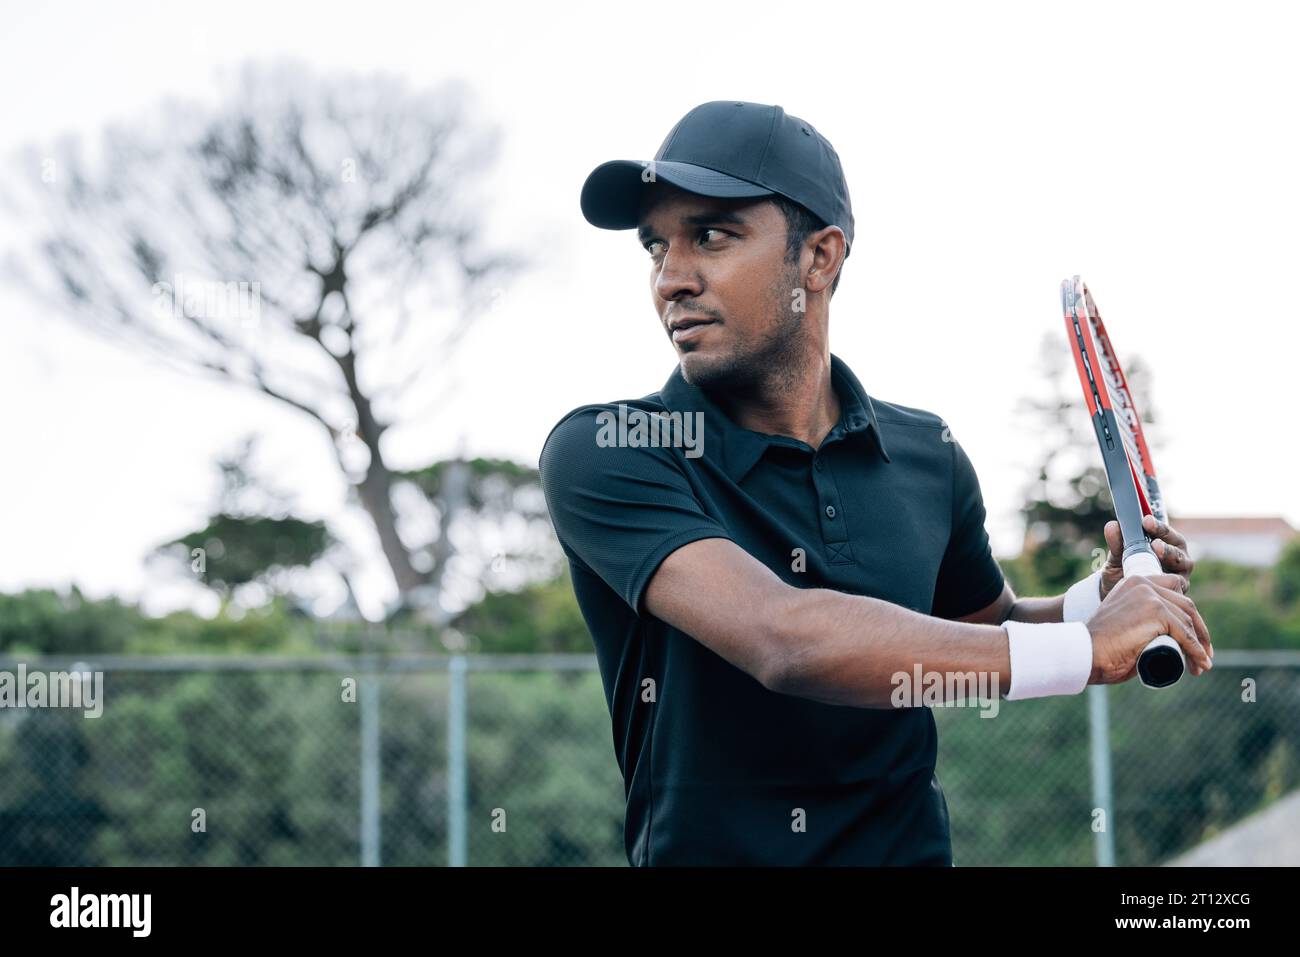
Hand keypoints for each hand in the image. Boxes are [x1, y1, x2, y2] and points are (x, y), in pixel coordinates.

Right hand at [1086, 572, 1213, 683]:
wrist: (1085, 653)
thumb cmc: (1101, 648)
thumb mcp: (1124, 624)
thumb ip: (1141, 621)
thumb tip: (1167, 637)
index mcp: (1134, 583)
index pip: (1174, 591)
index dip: (1188, 615)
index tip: (1195, 637)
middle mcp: (1142, 584)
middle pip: (1185, 605)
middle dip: (1199, 632)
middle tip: (1203, 656)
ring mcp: (1150, 596)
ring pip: (1187, 620)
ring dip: (1199, 645)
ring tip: (1200, 666)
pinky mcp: (1156, 611)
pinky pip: (1185, 633)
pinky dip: (1196, 650)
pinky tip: (1200, 662)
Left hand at [1099, 515, 1194, 599]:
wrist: (1121, 599)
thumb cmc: (1123, 573)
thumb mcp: (1116, 559)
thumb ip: (1116, 543)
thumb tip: (1112, 525)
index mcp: (1166, 544)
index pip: (1166, 533)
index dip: (1158, 527)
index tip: (1146, 521)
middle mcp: (1178, 559)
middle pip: (1178, 549)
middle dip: (1167, 545)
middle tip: (1154, 543)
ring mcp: (1180, 576)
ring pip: (1182, 566)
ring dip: (1171, 560)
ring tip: (1156, 555)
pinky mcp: (1178, 593)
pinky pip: (1177, 587)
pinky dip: (1168, 582)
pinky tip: (1157, 580)